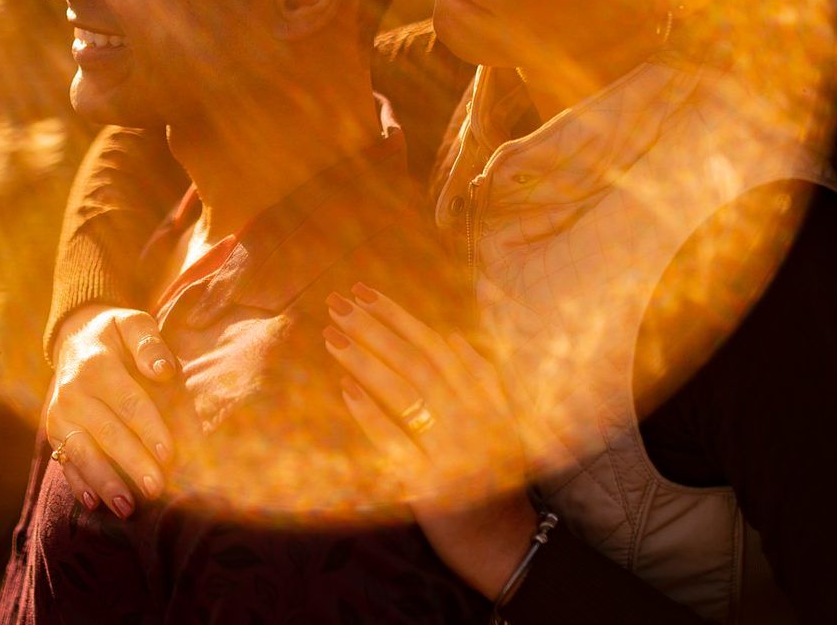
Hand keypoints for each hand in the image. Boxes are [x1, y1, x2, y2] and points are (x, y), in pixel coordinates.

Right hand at [45, 305, 180, 517]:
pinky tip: (94, 504)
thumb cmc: (114, 335)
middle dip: (132, 463)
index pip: (128, 402)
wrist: (74, 339)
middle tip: (155, 489)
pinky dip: (78, 483)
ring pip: (83, 452)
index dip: (149, 429)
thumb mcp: (132, 323)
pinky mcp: (53, 432)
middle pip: (107, 433)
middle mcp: (72, 392)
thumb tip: (164, 370)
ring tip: (127, 507)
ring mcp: (59, 414)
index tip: (170, 455)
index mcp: (96, 365)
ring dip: (104, 482)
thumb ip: (149, 342)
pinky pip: (65, 461)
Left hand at [324, 282, 536, 595]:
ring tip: (332, 336)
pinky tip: (346, 390)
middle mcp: (474, 420)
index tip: (365, 292)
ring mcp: (453, 452)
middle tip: (337, 303)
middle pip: (417, 363)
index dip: (400, 317)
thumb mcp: (500, 425)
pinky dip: (372, 415)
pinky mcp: (432, 486)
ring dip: (366, 361)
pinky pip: (396, 442)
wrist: (504, 544)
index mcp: (487, 401)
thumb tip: (453, 338)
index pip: (438, 347)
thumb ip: (483, 382)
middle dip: (374, 329)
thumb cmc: (493, 480)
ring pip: (405, 394)